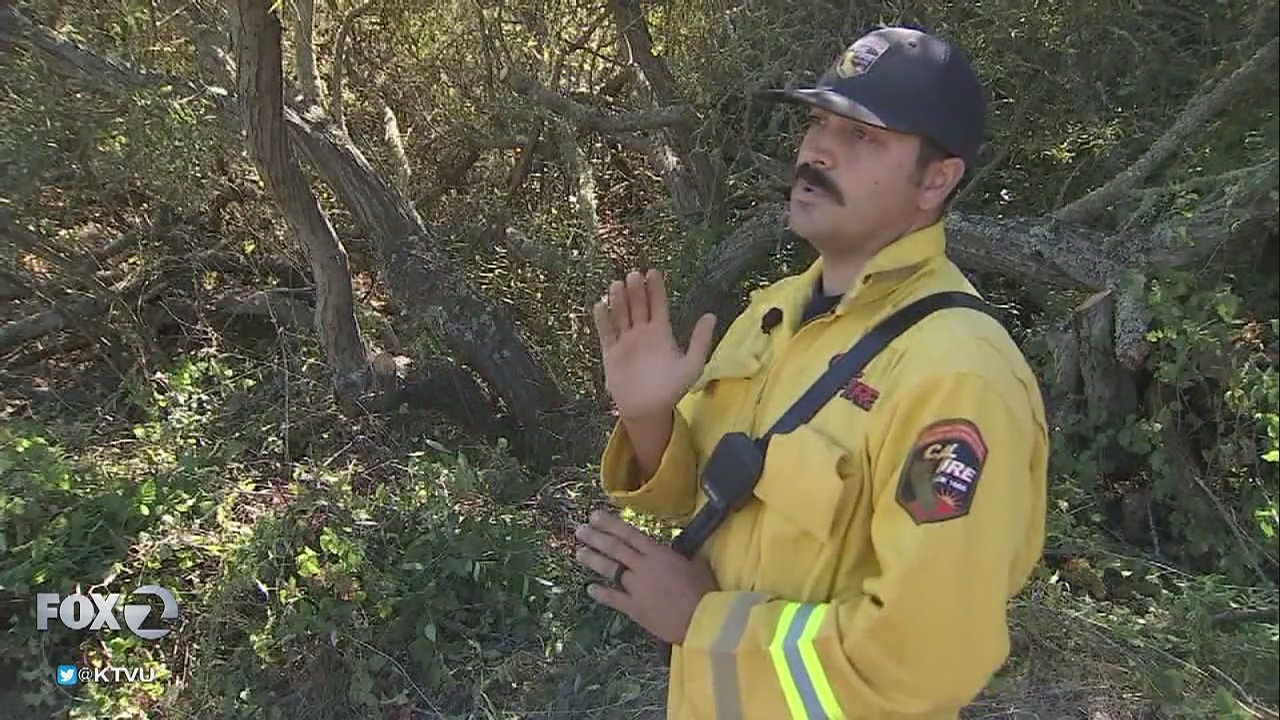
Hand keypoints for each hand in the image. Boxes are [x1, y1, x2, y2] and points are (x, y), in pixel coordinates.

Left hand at [574, 510, 717, 644]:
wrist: (702, 621)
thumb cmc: (704, 591)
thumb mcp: (696, 565)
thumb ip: (680, 558)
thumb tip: (678, 553)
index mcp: (658, 554)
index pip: (630, 534)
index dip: (610, 524)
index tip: (595, 516)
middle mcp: (643, 567)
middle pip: (615, 548)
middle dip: (596, 538)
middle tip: (580, 530)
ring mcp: (636, 588)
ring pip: (610, 570)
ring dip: (594, 560)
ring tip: (579, 552)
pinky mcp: (635, 609)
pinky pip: (614, 599)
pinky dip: (601, 593)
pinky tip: (589, 588)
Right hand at [592, 269, 715, 420]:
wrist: (648, 410)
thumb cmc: (671, 389)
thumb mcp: (692, 365)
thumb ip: (701, 341)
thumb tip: (711, 315)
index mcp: (661, 332)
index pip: (658, 305)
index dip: (656, 289)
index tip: (653, 272)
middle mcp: (642, 333)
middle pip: (638, 306)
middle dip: (636, 290)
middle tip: (633, 275)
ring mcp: (626, 341)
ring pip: (621, 315)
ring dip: (619, 300)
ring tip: (616, 285)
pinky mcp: (611, 353)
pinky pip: (606, 333)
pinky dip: (603, 320)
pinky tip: (601, 305)